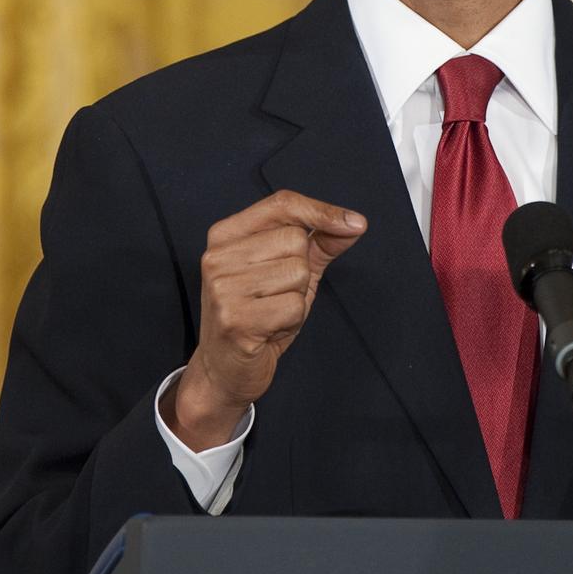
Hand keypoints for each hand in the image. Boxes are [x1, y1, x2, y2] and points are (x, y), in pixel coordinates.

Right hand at [160, 189, 366, 450]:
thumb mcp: (289, 271)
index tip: (355, 223)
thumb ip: (320, 243)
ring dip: (296, 298)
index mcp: (226, 235)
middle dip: (301, 271)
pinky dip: (292, 320)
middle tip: (275, 295)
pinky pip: (294, 306)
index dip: (322, 211)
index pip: (282, 203)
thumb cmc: (259, 315)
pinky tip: (269, 329)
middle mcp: (217, 256)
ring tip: (271, 312)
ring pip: (298, 272)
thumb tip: (355, 222)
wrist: (225, 370)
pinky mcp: (234, 319)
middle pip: (295, 240)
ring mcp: (222, 287)